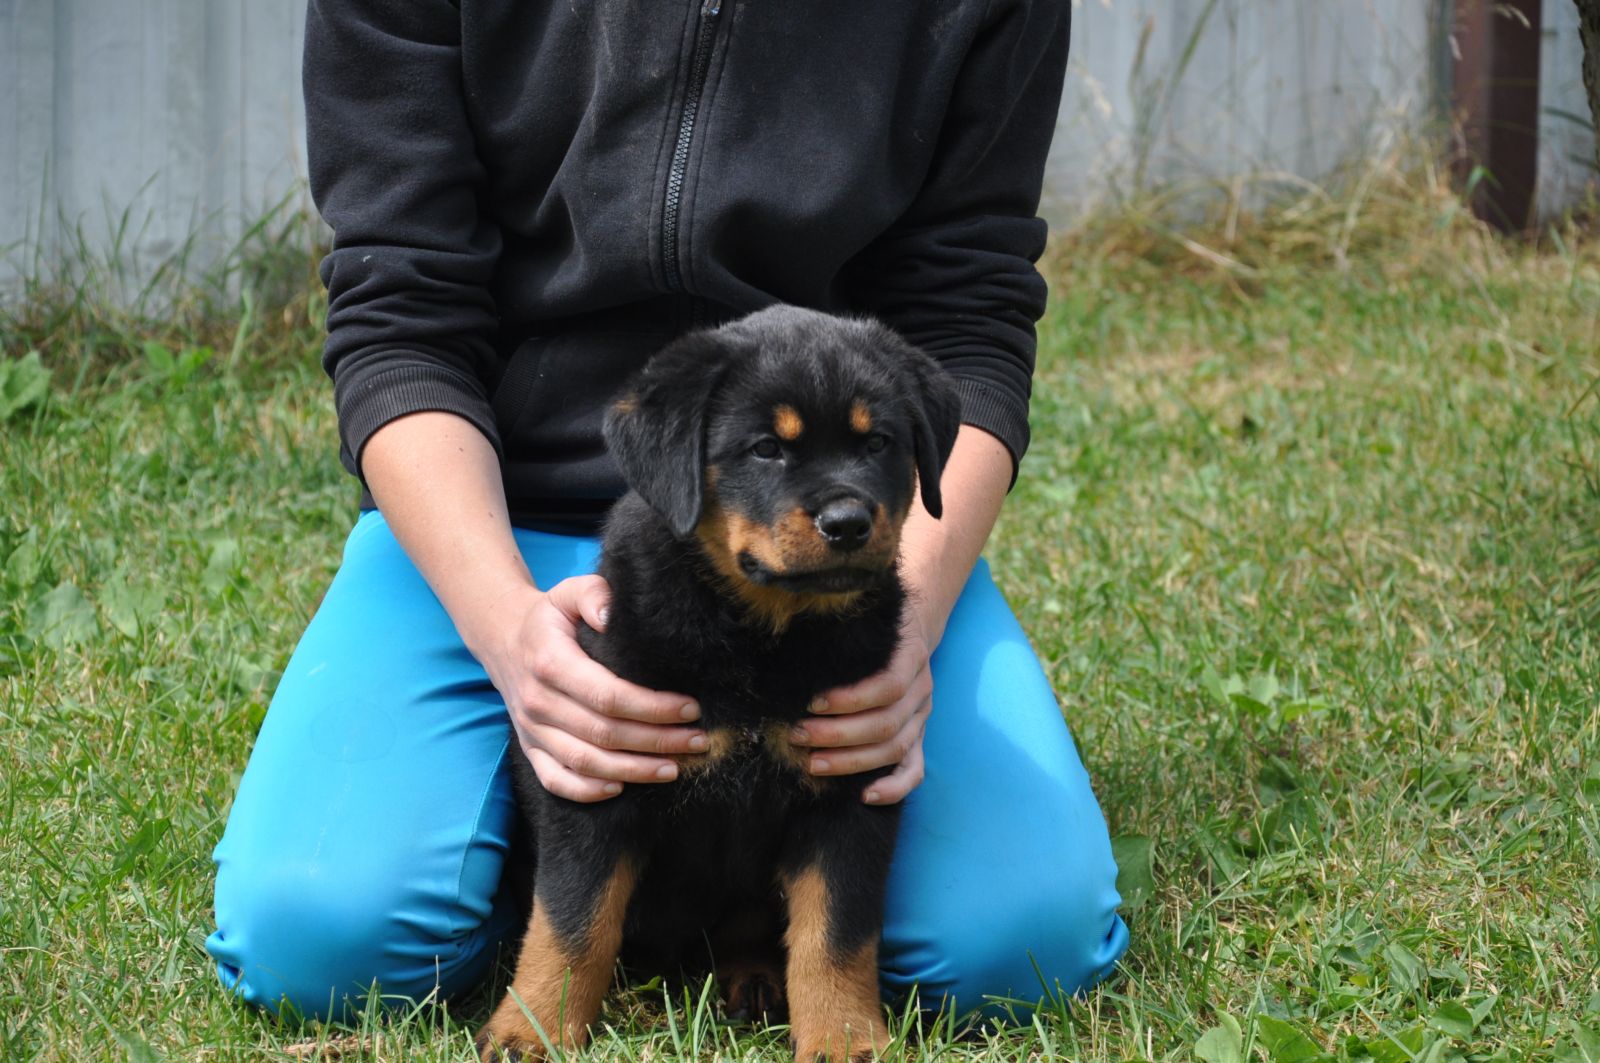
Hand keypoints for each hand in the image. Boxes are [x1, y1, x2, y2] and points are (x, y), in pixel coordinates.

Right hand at [477, 575, 706, 801]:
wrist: (503, 639)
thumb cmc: (549, 618)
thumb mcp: (567, 592)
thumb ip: (593, 594)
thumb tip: (611, 616)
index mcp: (550, 663)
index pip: (608, 695)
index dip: (653, 707)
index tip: (690, 708)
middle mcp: (538, 701)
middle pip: (604, 733)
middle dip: (657, 741)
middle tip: (697, 741)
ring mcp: (531, 730)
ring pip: (585, 762)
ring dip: (634, 771)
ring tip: (674, 767)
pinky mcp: (529, 748)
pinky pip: (556, 780)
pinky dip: (588, 791)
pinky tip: (622, 787)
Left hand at [787, 612, 933, 804]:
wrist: (911, 626)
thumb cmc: (874, 627)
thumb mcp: (863, 623)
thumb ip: (841, 639)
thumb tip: (793, 651)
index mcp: (911, 656)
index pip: (889, 685)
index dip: (850, 699)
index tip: (810, 702)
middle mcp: (921, 689)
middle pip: (887, 723)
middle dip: (837, 734)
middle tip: (796, 736)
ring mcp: (922, 716)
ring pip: (896, 748)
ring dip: (852, 760)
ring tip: (812, 763)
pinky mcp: (918, 737)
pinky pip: (914, 771)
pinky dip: (892, 787)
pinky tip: (864, 795)